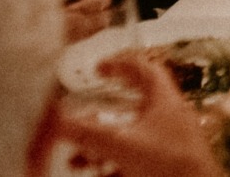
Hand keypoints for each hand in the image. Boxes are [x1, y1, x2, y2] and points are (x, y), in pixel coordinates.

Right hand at [45, 53, 224, 176]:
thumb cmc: (170, 166)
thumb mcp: (122, 145)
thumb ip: (88, 133)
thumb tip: (56, 120)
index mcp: (165, 101)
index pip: (145, 68)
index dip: (121, 63)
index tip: (99, 69)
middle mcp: (171, 117)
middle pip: (137, 102)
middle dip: (106, 110)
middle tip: (85, 113)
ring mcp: (173, 141)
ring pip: (134, 135)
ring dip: (105, 145)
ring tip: (79, 160)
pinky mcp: (170, 163)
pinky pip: (140, 157)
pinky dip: (117, 164)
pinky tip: (100, 174)